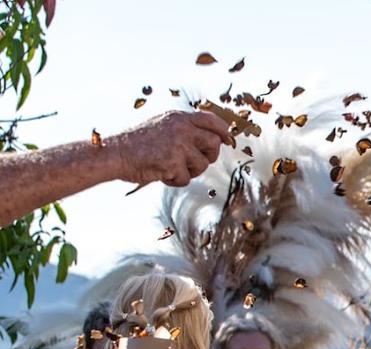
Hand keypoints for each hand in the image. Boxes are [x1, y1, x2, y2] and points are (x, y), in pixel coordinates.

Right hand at [107, 110, 232, 186]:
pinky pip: (186, 178)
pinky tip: (160, 173)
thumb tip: (213, 139)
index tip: (228, 140)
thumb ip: (184, 130)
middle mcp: (181, 128)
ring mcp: (178, 144)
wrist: (114, 153)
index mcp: (178, 117)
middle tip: (196, 162)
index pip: (211, 120)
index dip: (223, 131)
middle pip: (214, 143)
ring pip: (202, 164)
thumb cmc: (137, 144)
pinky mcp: (173, 162)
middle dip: (209, 156)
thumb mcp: (162, 127)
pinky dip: (175, 181)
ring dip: (189, 171)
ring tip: (169, 166)